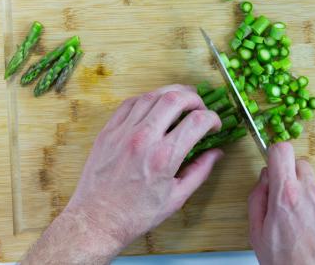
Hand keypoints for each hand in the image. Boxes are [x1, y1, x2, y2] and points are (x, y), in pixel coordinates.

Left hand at [22, 84, 222, 263]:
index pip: (197, 121)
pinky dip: (147, 99)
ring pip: (151, 95)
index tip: (214, 126)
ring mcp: (123, 132)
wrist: (97, 220)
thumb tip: (216, 153)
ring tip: (181, 101)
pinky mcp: (108, 131)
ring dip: (171, 94)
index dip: (212, 118)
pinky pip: (130, 103)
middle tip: (199, 108)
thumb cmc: (137, 214)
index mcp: (164, 157)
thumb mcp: (176, 198)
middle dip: (194, 98)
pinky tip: (154, 105)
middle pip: (174, 98)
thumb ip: (200, 171)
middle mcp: (144, 139)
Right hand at [248, 142, 314, 264]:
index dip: (275, 154)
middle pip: (300, 163)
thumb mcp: (257, 234)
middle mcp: (310, 194)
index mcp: (285, 196)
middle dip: (290, 174)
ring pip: (313, 184)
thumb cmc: (288, 264)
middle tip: (283, 196)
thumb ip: (257, 199)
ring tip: (299, 222)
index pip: (282, 151)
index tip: (273, 163)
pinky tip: (313, 230)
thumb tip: (264, 180)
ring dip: (304, 195)